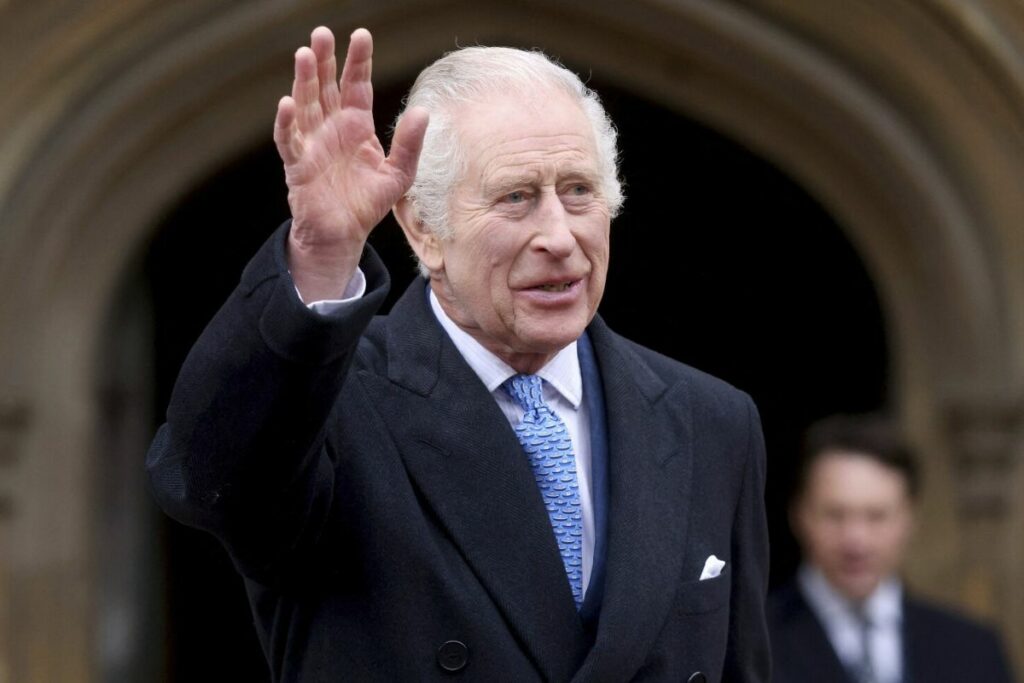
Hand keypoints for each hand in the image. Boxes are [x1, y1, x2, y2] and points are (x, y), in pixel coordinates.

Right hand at [274, 27, 428, 300]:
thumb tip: (423, 112)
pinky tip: (286, 103)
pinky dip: (286, 123)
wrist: (343, 234)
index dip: (358, 62)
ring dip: (304, 81)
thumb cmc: (368, 202)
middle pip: (326, 87)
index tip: (361, 36)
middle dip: (325, 60)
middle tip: (322, 32)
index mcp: (356, 126)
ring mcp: (312, 143)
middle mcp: (332, 128)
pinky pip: (288, 140)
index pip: (356, 86)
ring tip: (305, 54)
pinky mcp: (298, 165)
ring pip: (305, 105)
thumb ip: (409, 144)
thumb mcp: (399, 174)